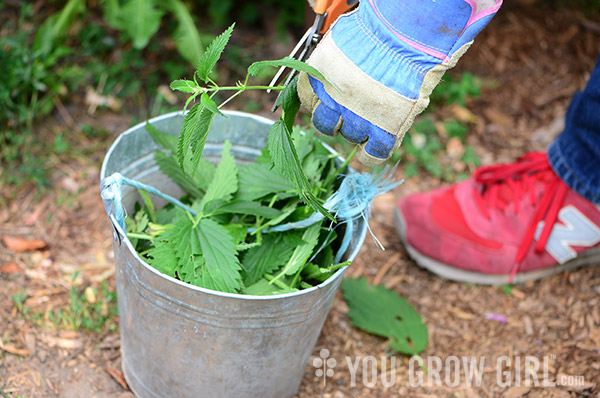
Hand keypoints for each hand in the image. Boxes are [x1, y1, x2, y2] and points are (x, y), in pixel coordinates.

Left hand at [298, 0, 501, 165]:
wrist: (409, 32)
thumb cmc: (377, 27)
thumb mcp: (340, 39)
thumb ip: (330, 62)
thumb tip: (329, 73)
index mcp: (317, 77)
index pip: (305, 100)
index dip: (318, 100)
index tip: (328, 98)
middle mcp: (332, 101)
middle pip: (324, 124)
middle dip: (336, 118)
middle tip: (353, 107)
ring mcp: (358, 118)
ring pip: (349, 137)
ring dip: (359, 129)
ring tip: (375, 112)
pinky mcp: (385, 130)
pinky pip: (372, 155)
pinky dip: (371, 155)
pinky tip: (376, 145)